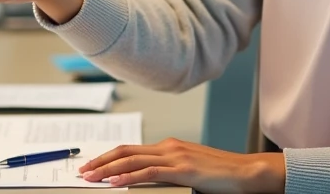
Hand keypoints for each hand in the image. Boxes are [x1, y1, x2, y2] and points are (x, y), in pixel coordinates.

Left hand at [79, 139, 285, 193]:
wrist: (246, 172)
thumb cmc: (221, 175)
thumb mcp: (189, 170)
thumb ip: (168, 172)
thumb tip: (145, 180)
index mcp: (169, 146)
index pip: (131, 148)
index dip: (108, 156)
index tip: (93, 165)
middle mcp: (169, 147)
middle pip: (126, 151)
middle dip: (101, 161)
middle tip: (83, 171)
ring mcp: (176, 156)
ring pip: (133, 160)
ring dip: (109, 169)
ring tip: (92, 177)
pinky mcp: (184, 169)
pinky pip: (150, 173)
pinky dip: (130, 177)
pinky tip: (116, 182)